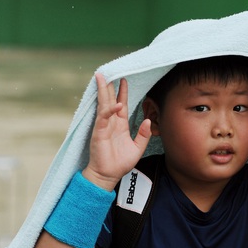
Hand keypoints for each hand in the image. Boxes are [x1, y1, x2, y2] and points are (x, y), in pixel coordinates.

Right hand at [83, 73, 150, 190]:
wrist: (108, 176)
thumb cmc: (120, 163)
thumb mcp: (138, 148)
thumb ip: (144, 134)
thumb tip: (148, 120)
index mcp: (120, 125)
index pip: (122, 104)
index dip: (122, 92)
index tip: (124, 80)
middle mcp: (111, 123)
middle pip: (110, 100)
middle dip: (109, 86)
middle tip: (109, 72)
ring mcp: (103, 126)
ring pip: (104, 104)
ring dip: (103, 91)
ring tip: (103, 78)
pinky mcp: (99, 132)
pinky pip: (103, 118)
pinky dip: (109, 110)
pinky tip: (116, 104)